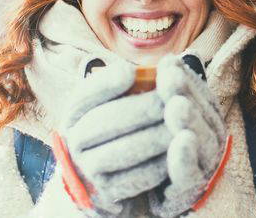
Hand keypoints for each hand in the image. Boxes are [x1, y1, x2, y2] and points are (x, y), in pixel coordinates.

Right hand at [52, 60, 170, 216]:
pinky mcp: (105, 191)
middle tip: (174, 99)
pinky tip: (177, 152)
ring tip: (181, 125)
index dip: (106, 83)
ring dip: (154, 137)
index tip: (131, 71)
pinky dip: (157, 165)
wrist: (110, 173)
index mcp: (77, 112)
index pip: (85, 95)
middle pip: (105, 122)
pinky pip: (134, 179)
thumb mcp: (118, 100)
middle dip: (143, 108)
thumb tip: (161, 62)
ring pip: (121, 151)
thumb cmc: (121, 124)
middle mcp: (74, 139)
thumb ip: (133, 82)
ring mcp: (87, 168)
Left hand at [148, 54, 229, 217]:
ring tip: (176, 105)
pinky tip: (182, 142)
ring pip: (199, 141)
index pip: (198, 96)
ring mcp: (206, 167)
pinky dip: (186, 159)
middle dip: (185, 93)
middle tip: (170, 77)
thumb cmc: (175, 163)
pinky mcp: (195, 193)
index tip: (168, 63)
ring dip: (189, 121)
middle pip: (200, 114)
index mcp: (207, 121)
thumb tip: (168, 60)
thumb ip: (175, 98)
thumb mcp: (175, 126)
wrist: (200, 209)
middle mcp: (212, 141)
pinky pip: (191, 175)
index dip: (184, 78)